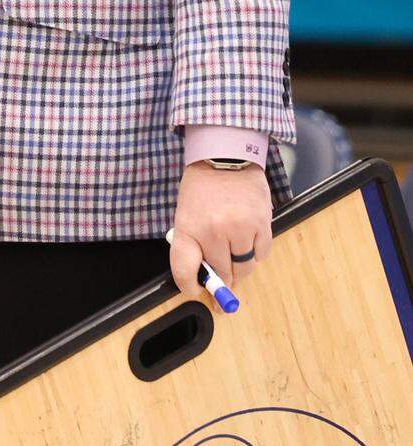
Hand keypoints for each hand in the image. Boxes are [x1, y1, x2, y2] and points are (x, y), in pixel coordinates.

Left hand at [169, 160, 272, 303]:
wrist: (225, 155)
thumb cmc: (203, 186)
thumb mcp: (186, 213)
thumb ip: (193, 244)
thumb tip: (204, 278)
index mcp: (188, 227)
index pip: (183, 271)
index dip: (189, 286)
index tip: (196, 290)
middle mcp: (213, 231)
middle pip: (222, 274)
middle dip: (222, 278)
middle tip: (223, 276)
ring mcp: (239, 229)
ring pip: (244, 268)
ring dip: (240, 265)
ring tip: (235, 247)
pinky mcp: (261, 224)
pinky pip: (261, 254)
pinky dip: (256, 252)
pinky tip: (248, 236)